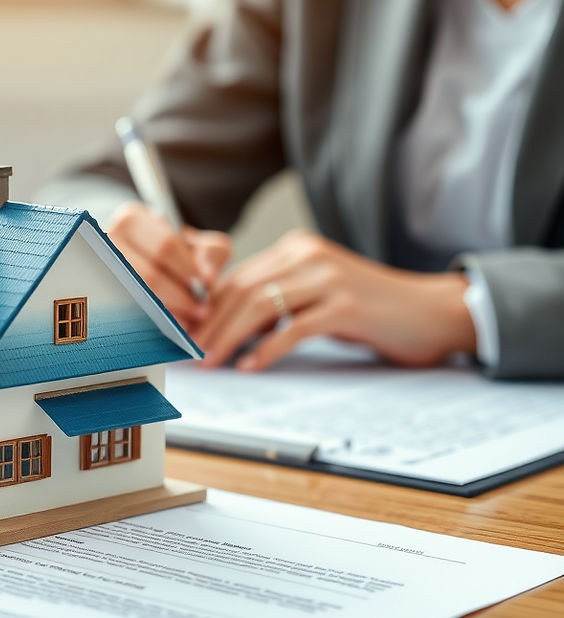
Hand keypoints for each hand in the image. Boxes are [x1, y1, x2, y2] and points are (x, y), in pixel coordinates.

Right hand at [107, 202, 231, 327]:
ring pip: (135, 295)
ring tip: (190, 322)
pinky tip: (171, 327)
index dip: (187, 270)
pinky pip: (127, 310)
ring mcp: (99, 268)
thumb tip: (207, 278)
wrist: (144, 262)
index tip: (205, 287)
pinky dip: (153, 321)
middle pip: (146, 275)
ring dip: (168, 312)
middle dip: (179, 296)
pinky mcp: (99, 292)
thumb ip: (212, 254)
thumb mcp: (197, 244)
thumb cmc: (174, 253)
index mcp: (132, 219)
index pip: (164, 246)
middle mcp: (107, 241)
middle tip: (202, 311)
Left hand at [194, 230, 476, 369]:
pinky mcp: (347, 305)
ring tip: (211, 362)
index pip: (235, 279)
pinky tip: (251, 367)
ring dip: (229, 338)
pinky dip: (268, 349)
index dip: (205, 311)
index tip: (185, 338)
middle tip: (189, 356)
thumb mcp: (315, 298)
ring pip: (260, 305)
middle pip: (241, 290)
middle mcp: (308, 256)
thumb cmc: (369, 311)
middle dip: (209, 326)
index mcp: (295, 250)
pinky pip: (296, 327)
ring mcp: (329, 278)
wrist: (432, 312)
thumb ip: (277, 305)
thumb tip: (227, 331)